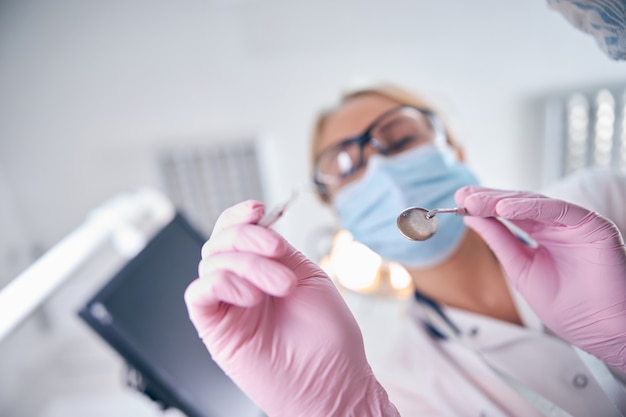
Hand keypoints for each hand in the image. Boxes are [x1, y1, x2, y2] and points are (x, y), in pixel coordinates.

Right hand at [184, 200, 399, 416]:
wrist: (332, 383)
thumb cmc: (328, 339)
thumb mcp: (308, 277)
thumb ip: (279, 251)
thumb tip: (259, 226)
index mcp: (261, 270)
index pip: (234, 232)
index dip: (239, 216)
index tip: (258, 210)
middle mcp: (240, 285)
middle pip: (219, 242)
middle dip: (249, 237)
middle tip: (278, 253)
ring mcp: (227, 306)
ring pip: (211, 262)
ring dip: (249, 265)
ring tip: (281, 287)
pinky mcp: (215, 329)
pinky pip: (198, 293)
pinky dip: (223, 283)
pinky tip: (251, 296)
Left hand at [455, 186, 625, 370]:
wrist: (600, 331)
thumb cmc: (568, 307)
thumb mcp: (520, 268)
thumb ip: (499, 241)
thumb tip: (471, 217)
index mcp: (542, 235)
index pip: (509, 213)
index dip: (484, 205)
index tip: (459, 201)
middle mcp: (557, 225)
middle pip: (518, 203)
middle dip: (488, 198)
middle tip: (462, 195)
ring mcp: (574, 223)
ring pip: (534, 202)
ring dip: (502, 200)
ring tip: (476, 201)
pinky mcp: (592, 225)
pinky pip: (558, 210)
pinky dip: (530, 207)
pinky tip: (504, 208)